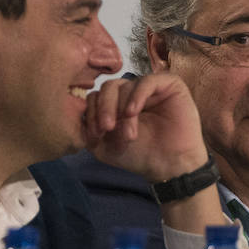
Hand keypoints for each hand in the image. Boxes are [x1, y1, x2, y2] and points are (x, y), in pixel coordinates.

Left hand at [83, 73, 207, 180]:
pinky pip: (147, 81)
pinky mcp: (169, 84)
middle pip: (108, 87)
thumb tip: (79, 114)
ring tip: (128, 134)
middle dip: (104, 108)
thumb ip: (89, 129)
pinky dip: (136, 96)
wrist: (169, 166)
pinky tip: (133, 112)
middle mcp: (132, 92)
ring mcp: (150, 87)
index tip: (96, 135)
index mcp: (116, 103)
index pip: (96, 96)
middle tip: (107, 128)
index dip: (92, 112)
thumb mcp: (104, 146)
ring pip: (126, 85)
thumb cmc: (140, 155)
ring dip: (122, 110)